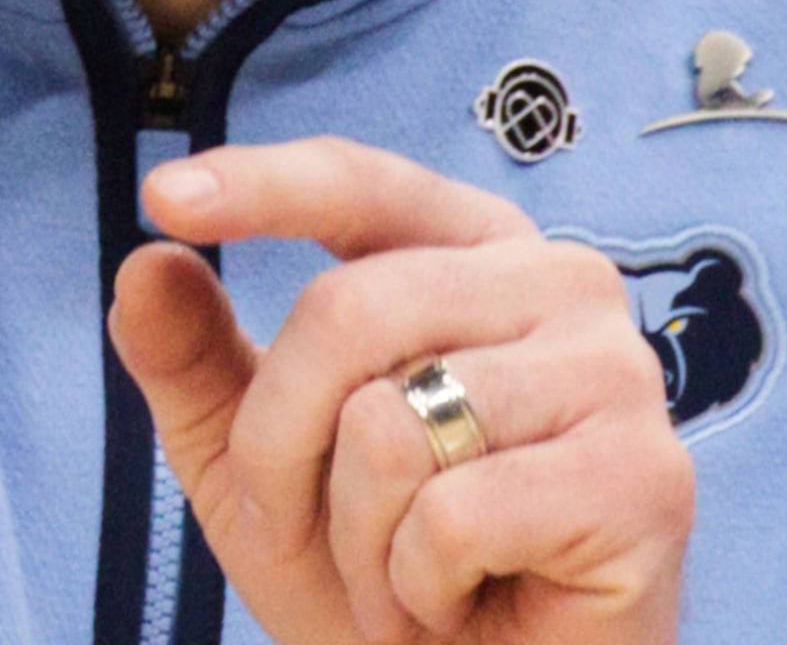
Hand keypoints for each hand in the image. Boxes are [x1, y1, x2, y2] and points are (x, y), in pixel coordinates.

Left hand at [109, 139, 691, 643]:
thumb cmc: (384, 578)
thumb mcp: (257, 469)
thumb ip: (199, 364)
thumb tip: (144, 264)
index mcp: (478, 254)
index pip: (363, 187)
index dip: (265, 183)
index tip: (163, 196)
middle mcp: (563, 284)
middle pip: (347, 311)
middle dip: (280, 448)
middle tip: (310, 536)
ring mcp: (615, 376)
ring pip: (391, 423)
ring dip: (359, 539)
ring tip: (408, 579)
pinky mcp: (642, 480)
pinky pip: (453, 515)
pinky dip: (421, 586)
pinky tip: (464, 603)